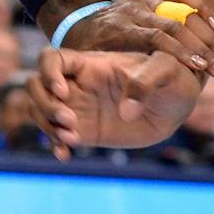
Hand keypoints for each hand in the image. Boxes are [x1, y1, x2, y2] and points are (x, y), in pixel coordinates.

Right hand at [27, 47, 205, 156]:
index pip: (51, 58)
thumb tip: (125, 112)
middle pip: (36, 86)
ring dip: (47, 126)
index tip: (63, 91)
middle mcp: (79, 84)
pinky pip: (57, 137)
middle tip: (69, 119)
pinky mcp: (85, 131)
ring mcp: (79, 108)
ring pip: (40, 111)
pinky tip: (67, 155)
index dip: (47, 72)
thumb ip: (146, 82)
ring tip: (73, 138)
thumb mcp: (167, 69)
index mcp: (92, 63)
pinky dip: (55, 146)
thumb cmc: (174, 77)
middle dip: (44, 104)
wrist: (177, 104)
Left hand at [57, 0, 213, 79]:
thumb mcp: (96, 70)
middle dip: (200, 49)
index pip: (156, 38)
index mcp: (118, 30)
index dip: (181, 52)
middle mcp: (131, 10)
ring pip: (181, 12)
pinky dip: (200, 9)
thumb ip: (113, 83)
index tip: (201, 69)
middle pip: (173, 26)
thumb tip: (127, 115)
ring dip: (205, 35)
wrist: (83, 25)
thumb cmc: (94, 57)